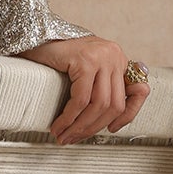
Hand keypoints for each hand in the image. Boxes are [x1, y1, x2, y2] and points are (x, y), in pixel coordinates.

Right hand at [16, 35, 151, 142]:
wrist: (33, 35)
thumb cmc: (56, 56)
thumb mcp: (87, 70)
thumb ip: (101, 87)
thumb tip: (109, 121)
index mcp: (118, 58)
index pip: (139, 91)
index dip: (128, 116)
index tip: (112, 129)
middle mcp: (114, 55)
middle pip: (115, 104)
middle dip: (94, 127)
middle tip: (74, 138)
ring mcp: (102, 56)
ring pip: (99, 105)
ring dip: (80, 126)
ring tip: (63, 135)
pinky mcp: (85, 61)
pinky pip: (81, 99)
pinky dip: (69, 117)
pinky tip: (59, 125)